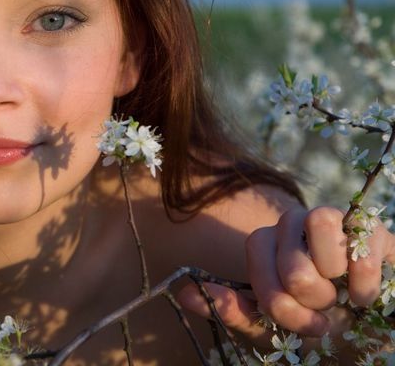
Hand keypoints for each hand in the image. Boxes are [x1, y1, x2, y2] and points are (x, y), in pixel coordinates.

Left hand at [178, 206, 394, 338]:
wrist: (366, 335)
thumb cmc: (314, 325)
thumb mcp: (269, 328)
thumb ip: (231, 310)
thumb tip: (185, 293)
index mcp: (267, 242)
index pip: (256, 250)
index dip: (275, 294)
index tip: (296, 323)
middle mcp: (295, 223)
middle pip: (289, 254)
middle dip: (309, 297)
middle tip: (324, 309)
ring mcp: (334, 220)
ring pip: (319, 220)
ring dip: (333, 277)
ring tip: (342, 296)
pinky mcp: (371, 229)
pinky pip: (362, 240)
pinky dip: (364, 282)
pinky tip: (365, 297)